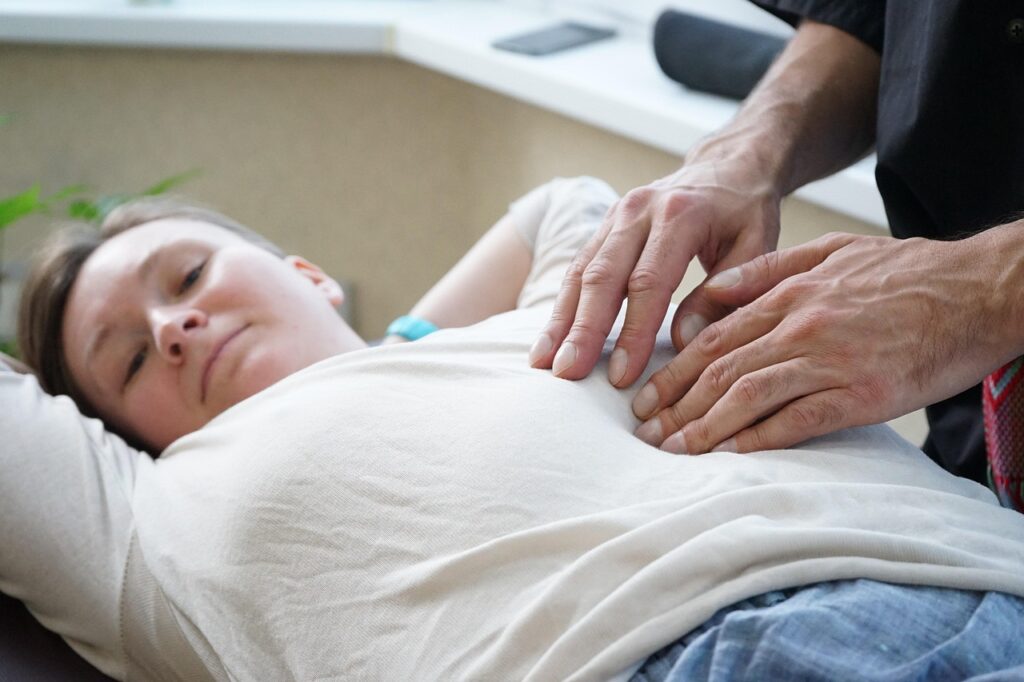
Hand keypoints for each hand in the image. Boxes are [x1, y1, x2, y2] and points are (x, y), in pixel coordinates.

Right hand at [529, 159, 781, 388]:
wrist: (727, 164)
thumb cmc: (746, 212)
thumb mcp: (756, 248)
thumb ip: (725, 295)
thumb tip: (684, 342)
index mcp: (680, 215)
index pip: (649, 281)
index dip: (632, 331)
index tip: (622, 375)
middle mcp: (639, 211)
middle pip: (602, 276)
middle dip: (583, 330)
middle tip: (567, 374)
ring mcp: (616, 216)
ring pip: (580, 272)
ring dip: (560, 320)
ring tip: (543, 362)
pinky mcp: (604, 227)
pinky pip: (576, 268)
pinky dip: (561, 306)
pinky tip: (548, 340)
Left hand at [632, 232, 1005, 453]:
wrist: (978, 290)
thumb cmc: (906, 272)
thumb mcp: (830, 251)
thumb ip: (765, 269)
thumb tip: (710, 289)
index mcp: (788, 294)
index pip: (713, 339)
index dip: (672, 372)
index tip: (645, 398)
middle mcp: (799, 326)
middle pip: (720, 370)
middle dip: (675, 405)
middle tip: (644, 432)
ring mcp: (830, 360)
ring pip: (749, 395)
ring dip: (705, 427)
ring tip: (673, 450)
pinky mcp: (862, 392)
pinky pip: (799, 419)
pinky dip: (761, 438)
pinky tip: (732, 455)